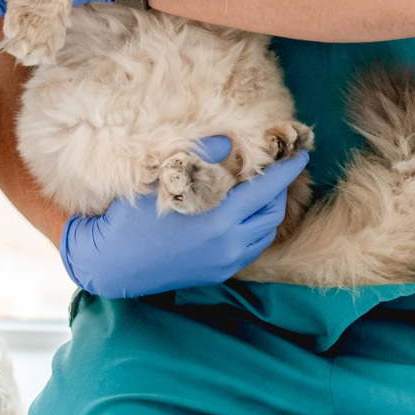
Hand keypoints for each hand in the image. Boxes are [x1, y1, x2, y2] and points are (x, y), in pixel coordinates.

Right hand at [58, 138, 309, 297]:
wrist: (113, 264)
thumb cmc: (133, 218)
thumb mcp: (165, 180)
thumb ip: (202, 157)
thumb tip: (229, 141)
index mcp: (220, 221)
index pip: (266, 190)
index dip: (287, 171)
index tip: (302, 154)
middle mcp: (229, 246)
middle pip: (272, 213)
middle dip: (280, 189)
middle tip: (277, 168)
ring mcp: (225, 264)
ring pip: (265, 233)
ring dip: (269, 210)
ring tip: (262, 189)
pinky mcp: (218, 274)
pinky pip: (251, 248)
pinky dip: (256, 228)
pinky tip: (244, 214)